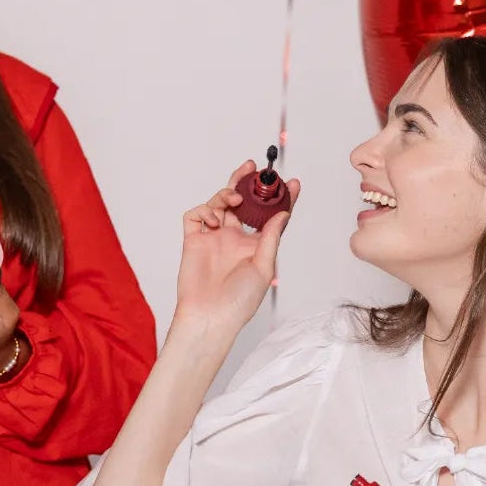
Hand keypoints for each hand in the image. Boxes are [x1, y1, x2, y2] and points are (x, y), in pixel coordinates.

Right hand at [174, 161, 299, 334]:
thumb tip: (282, 214)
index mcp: (253, 245)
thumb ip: (270, 238)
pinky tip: (214, 218)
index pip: (268, 215)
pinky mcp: (193, 240)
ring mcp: (213, 238)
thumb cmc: (239, 301)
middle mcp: (233, 238)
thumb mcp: (264, 267)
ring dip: (227, 193)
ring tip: (235, 195)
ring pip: (219, 203)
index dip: (279, 198)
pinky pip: (196, 215)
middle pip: (241, 202)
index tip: (291, 183)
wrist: (210, 317)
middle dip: (246, 182)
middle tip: (254, 168)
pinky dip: (205, 209)